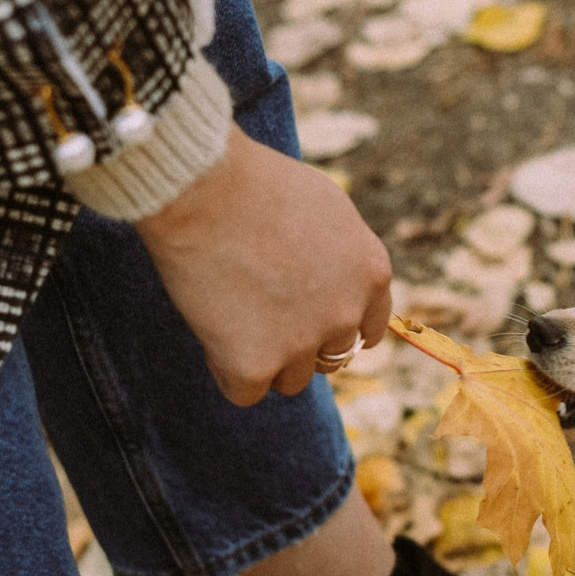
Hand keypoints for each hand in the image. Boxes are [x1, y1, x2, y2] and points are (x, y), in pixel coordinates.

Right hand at [135, 126, 392, 404]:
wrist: (202, 188)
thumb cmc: (254, 183)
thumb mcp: (325, 208)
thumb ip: (341, 254)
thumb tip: (338, 282)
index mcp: (371, 275)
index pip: (367, 329)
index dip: (334, 326)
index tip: (307, 320)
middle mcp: (346, 314)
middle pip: (329, 358)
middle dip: (299, 342)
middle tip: (258, 311)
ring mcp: (302, 343)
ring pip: (290, 379)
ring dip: (264, 358)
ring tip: (231, 313)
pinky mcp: (256, 364)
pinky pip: (246, 392)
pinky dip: (227, 370)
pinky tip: (212, 333)